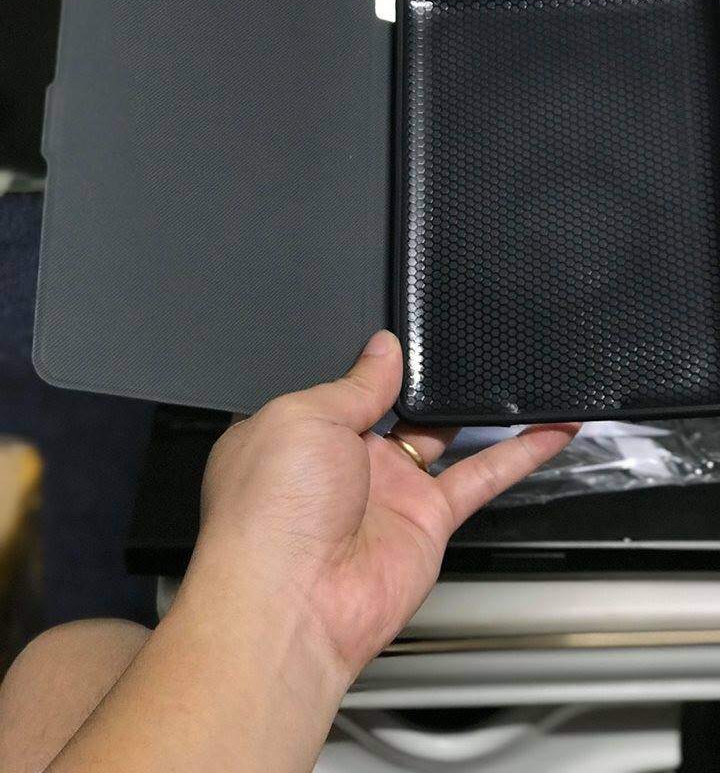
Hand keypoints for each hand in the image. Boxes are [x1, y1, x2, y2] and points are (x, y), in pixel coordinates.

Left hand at [195, 330, 579, 681]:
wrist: (293, 603)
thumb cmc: (272, 506)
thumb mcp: (304, 416)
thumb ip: (354, 384)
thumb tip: (383, 349)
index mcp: (299, 430)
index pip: (340, 384)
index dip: (370, 359)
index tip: (405, 328)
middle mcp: (343, 460)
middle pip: (395, 406)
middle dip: (423, 378)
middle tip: (462, 338)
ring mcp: (388, 490)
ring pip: (445, 436)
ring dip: (478, 408)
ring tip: (512, 366)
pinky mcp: (428, 519)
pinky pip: (481, 476)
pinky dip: (520, 453)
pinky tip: (550, 426)